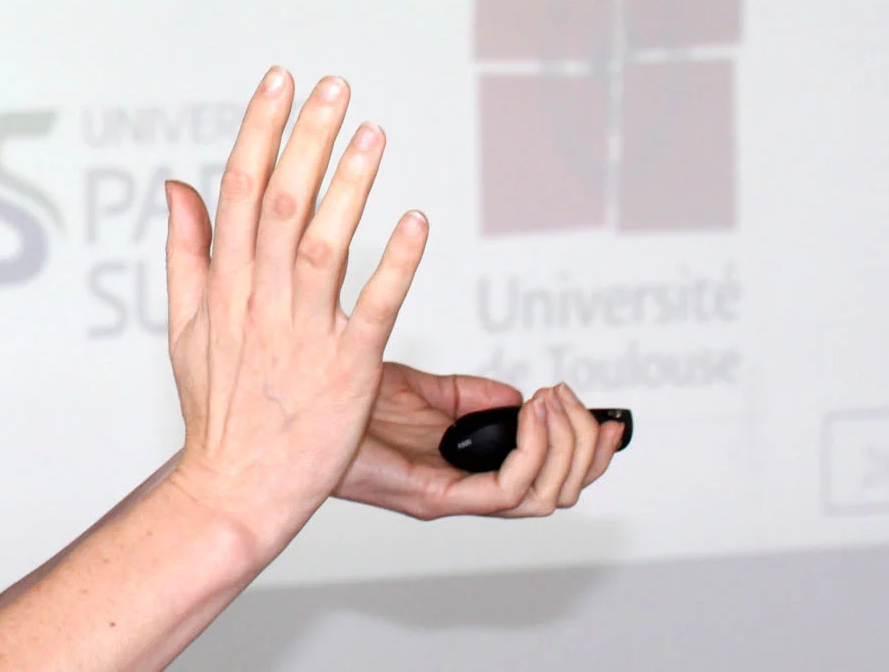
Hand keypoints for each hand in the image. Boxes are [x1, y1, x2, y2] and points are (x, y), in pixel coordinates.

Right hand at [160, 69, 428, 563]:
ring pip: (325, 243)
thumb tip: (180, 186)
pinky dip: (394, 263)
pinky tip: (414, 220)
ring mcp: (303, 333)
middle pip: (282, 202)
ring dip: (349, 185)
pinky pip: (374, 307)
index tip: (280, 81)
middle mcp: (260, 300)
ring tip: (373, 132)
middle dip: (308, 138)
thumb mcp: (187, 324)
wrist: (236, 488)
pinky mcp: (346, 369)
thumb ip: (186, 251)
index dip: (260, 129)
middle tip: (335, 86)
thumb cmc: (216, 409)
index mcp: (224, 284)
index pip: (239, 188)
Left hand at [335, 367, 625, 518]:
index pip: (549, 477)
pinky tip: (527, 416)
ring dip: (563, 446)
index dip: (584, 449)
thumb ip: (470, 394)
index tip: (593, 406)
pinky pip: (506, 492)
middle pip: (560, 493)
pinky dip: (530, 453)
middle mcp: (468, 489)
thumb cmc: (344, 405)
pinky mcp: (435, 496)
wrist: (295, 408)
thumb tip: (518, 395)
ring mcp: (454, 496)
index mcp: (468, 466)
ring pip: (544, 498)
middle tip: (573, 401)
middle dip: (585, 447)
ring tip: (552, 403)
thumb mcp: (421, 389)